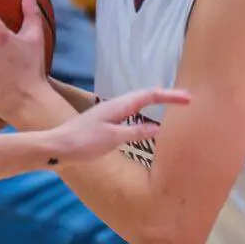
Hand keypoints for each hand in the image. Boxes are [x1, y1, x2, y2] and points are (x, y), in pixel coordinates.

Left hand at [46, 87, 190, 162]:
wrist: (56, 147)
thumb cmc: (83, 143)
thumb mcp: (113, 139)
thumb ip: (136, 132)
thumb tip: (158, 126)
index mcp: (118, 106)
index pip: (150, 96)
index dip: (170, 96)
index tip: (188, 98)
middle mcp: (114, 106)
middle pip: (145, 95)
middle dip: (165, 95)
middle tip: (185, 98)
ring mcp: (108, 114)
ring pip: (137, 103)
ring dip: (154, 101)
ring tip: (170, 102)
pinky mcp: (104, 123)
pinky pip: (130, 113)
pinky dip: (143, 111)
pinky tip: (143, 118)